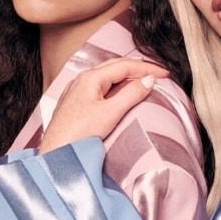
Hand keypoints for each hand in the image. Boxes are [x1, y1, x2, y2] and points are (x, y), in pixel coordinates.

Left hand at [38, 57, 168, 153]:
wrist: (55, 153)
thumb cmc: (79, 134)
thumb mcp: (111, 113)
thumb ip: (131, 94)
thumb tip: (149, 80)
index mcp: (90, 78)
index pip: (124, 66)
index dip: (147, 68)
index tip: (165, 74)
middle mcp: (82, 79)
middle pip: (114, 66)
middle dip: (137, 68)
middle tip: (156, 73)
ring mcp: (76, 90)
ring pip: (106, 76)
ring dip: (126, 76)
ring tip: (142, 79)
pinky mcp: (75, 103)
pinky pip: (99, 86)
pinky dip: (115, 85)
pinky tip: (120, 92)